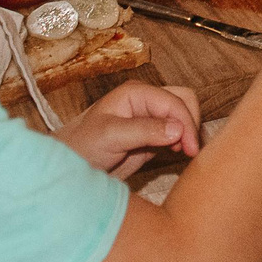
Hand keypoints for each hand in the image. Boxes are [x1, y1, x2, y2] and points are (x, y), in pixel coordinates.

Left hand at [60, 81, 202, 178]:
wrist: (71, 168)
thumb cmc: (82, 146)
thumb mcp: (111, 136)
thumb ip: (144, 130)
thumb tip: (178, 129)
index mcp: (137, 93)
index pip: (173, 101)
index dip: (186, 122)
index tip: (190, 148)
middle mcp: (147, 101)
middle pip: (184, 101)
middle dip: (190, 123)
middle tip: (190, 151)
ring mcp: (151, 118)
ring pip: (183, 116)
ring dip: (189, 132)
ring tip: (184, 153)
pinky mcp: (153, 137)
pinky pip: (177, 134)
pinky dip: (183, 142)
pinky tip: (178, 155)